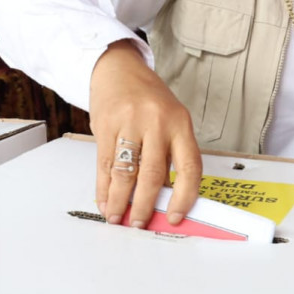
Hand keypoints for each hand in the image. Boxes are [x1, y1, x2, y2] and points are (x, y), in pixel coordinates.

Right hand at [89, 40, 202, 228]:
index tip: (175, 218)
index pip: (189, 167)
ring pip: (125, 173)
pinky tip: (105, 201)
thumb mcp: (169, 119)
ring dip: (120, 201)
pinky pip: (105, 164)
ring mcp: (129, 122)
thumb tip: (164, 199)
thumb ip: (169, 154)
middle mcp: (157, 122)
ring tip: (117, 218)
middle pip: (154, 174)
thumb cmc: (147, 98)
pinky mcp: (105, 125)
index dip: (185, 198)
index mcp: (180, 123)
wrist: (118, 69)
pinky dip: (104, 188)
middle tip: (139, 223)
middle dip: (145, 205)